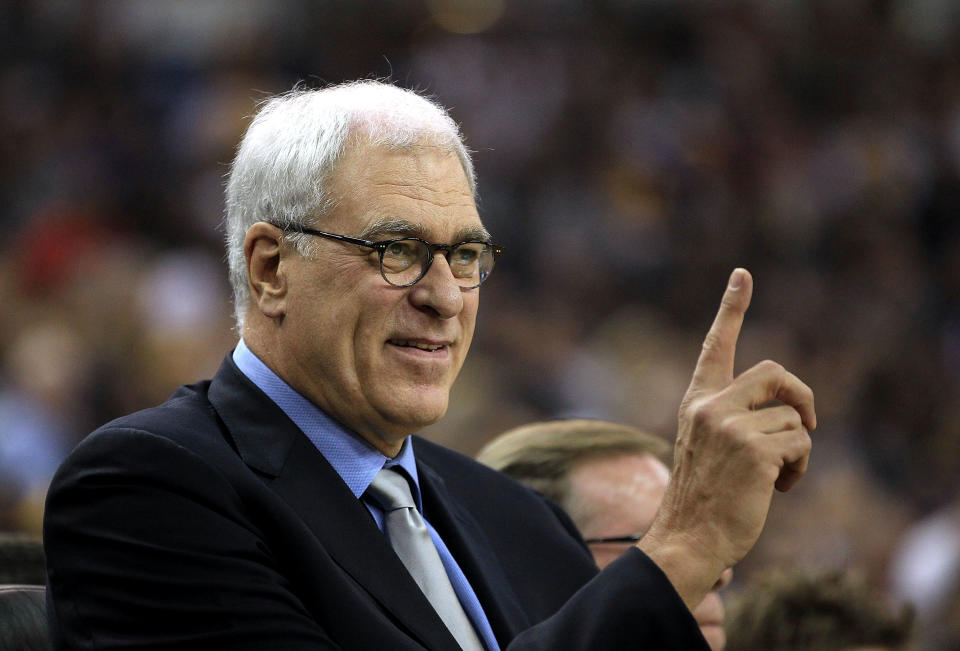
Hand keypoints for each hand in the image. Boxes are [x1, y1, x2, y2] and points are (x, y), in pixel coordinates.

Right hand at [639, 268, 814, 608]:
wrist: (687, 537)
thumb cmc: (703, 498)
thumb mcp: (709, 446)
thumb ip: (735, 417)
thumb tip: (793, 410)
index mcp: (696, 402)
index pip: (715, 346)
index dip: (731, 307)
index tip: (743, 275)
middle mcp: (710, 407)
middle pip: (775, 372)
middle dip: (800, 396)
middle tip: (805, 423)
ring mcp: (730, 426)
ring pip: (792, 418)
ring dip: (796, 449)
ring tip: (775, 477)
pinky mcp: (754, 449)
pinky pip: (800, 443)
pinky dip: (799, 468)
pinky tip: (778, 487)